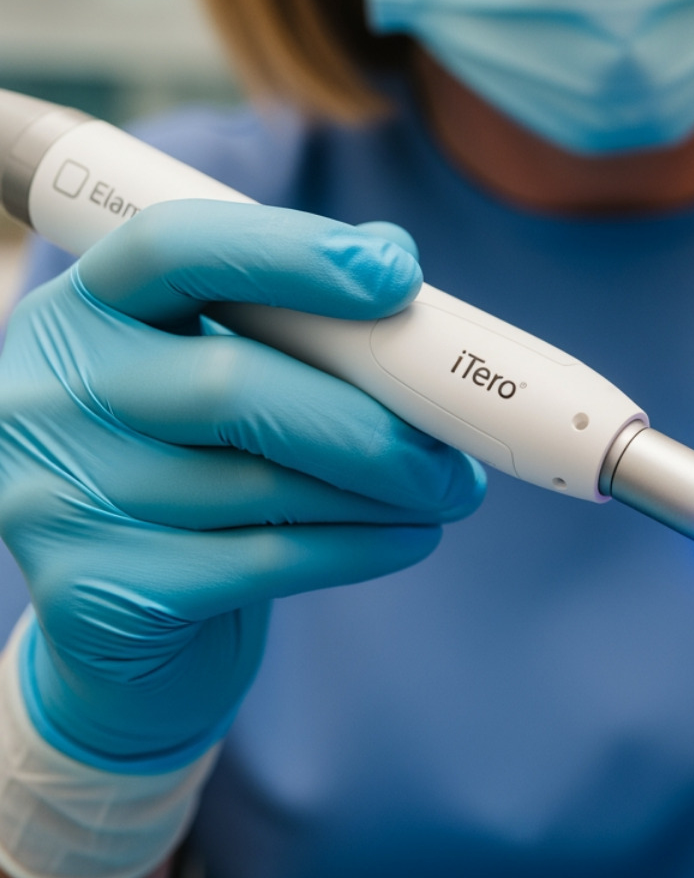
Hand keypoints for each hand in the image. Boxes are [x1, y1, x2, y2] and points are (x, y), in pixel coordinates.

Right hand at [0, 201, 483, 770]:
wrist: (117, 634)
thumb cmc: (190, 472)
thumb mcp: (220, 376)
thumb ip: (293, 317)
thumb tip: (393, 253)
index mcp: (82, 310)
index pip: (172, 248)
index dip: (289, 252)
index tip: (397, 274)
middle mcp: (49, 393)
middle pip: (233, 384)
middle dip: (371, 419)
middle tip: (455, 449)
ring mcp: (56, 497)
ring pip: (262, 483)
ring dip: (382, 490)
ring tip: (445, 491)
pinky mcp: (94, 593)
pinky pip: (264, 558)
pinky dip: (359, 547)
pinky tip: (408, 539)